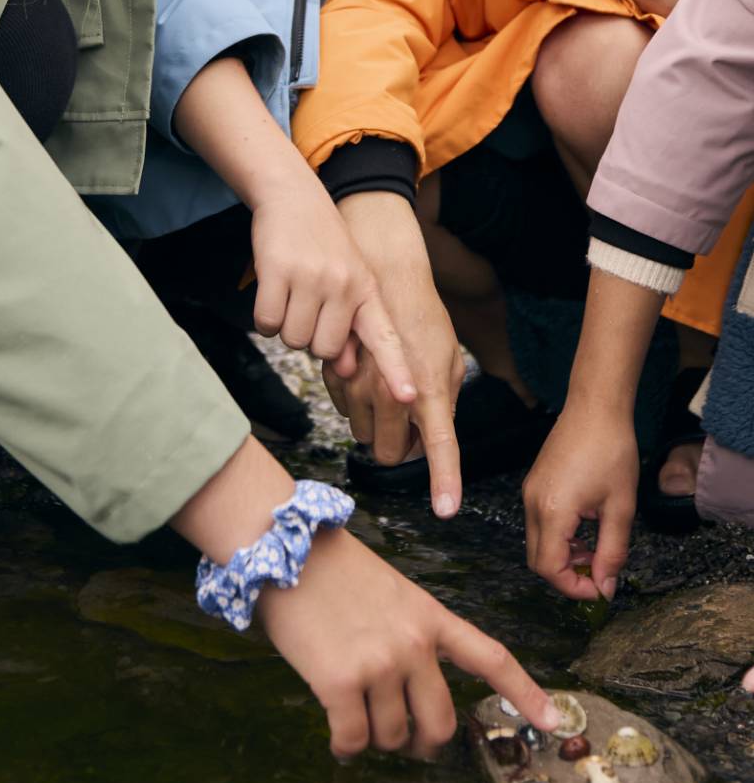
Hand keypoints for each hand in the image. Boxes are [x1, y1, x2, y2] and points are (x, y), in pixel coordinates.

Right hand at [250, 174, 418, 406]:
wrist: (293, 196)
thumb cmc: (322, 247)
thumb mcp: (349, 281)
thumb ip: (351, 326)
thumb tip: (346, 370)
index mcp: (366, 290)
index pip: (385, 336)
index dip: (396, 370)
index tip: (409, 398)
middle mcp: (343, 285)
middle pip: (323, 350)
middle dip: (310, 338)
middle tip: (308, 305)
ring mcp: (311, 278)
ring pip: (293, 341)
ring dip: (286, 326)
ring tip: (292, 292)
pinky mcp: (277, 271)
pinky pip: (267, 324)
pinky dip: (265, 317)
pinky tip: (273, 290)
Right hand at [259, 527, 562, 758]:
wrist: (286, 547)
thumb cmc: (331, 569)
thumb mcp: (390, 592)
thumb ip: (410, 637)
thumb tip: (407, 694)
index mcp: (430, 616)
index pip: (490, 658)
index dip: (525, 694)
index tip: (552, 721)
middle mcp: (413, 644)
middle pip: (441, 722)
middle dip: (424, 741)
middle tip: (407, 740)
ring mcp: (379, 664)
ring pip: (393, 736)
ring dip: (374, 737)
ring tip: (354, 715)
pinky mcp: (341, 683)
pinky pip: (353, 739)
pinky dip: (345, 746)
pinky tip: (338, 735)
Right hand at [333, 192, 465, 517]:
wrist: (382, 273)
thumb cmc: (422, 315)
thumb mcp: (448, 355)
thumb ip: (445, 398)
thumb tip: (432, 435)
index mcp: (429, 386)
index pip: (439, 445)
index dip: (443, 481)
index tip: (446, 509)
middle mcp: (391, 391)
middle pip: (388, 452)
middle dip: (397, 447)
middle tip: (409, 423)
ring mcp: (359, 385)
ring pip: (362, 434)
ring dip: (375, 423)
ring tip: (388, 388)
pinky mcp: (334, 375)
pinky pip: (343, 410)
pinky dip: (355, 402)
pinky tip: (366, 373)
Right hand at [523, 405, 638, 600]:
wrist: (595, 408)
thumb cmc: (611, 451)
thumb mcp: (620, 507)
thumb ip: (612, 552)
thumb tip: (606, 587)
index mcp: (552, 511)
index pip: (549, 568)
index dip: (574, 587)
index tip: (600, 589)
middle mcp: (533, 503)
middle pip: (537, 560)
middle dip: (567, 575)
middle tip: (599, 573)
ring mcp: (530, 492)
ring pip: (537, 542)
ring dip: (564, 556)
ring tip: (597, 549)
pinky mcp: (534, 484)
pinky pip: (539, 523)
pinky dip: (559, 537)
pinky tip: (585, 528)